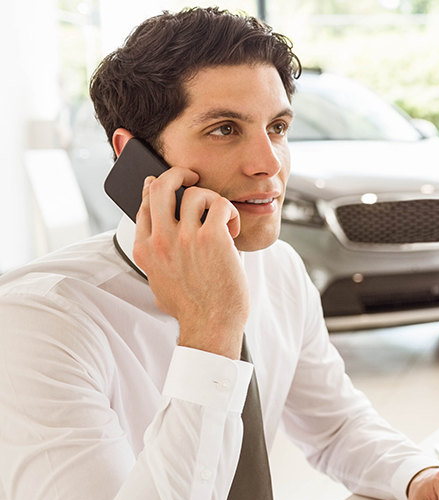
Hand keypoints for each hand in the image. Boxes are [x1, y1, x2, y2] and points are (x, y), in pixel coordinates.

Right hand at [133, 168, 248, 358]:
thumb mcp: (158, 281)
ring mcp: (186, 237)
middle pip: (163, 186)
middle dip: (179, 174)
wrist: (210, 325)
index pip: (145, 203)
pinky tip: (233, 229)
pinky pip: (221, 205)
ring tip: (221, 219)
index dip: (157, 187)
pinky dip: (230, 213)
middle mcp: (161, 240)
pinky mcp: (212, 237)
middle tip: (193, 176)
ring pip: (195, 192)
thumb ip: (154, 258)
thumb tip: (150, 241)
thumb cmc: (190, 307)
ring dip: (212, 200)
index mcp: (144, 249)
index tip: (167, 182)